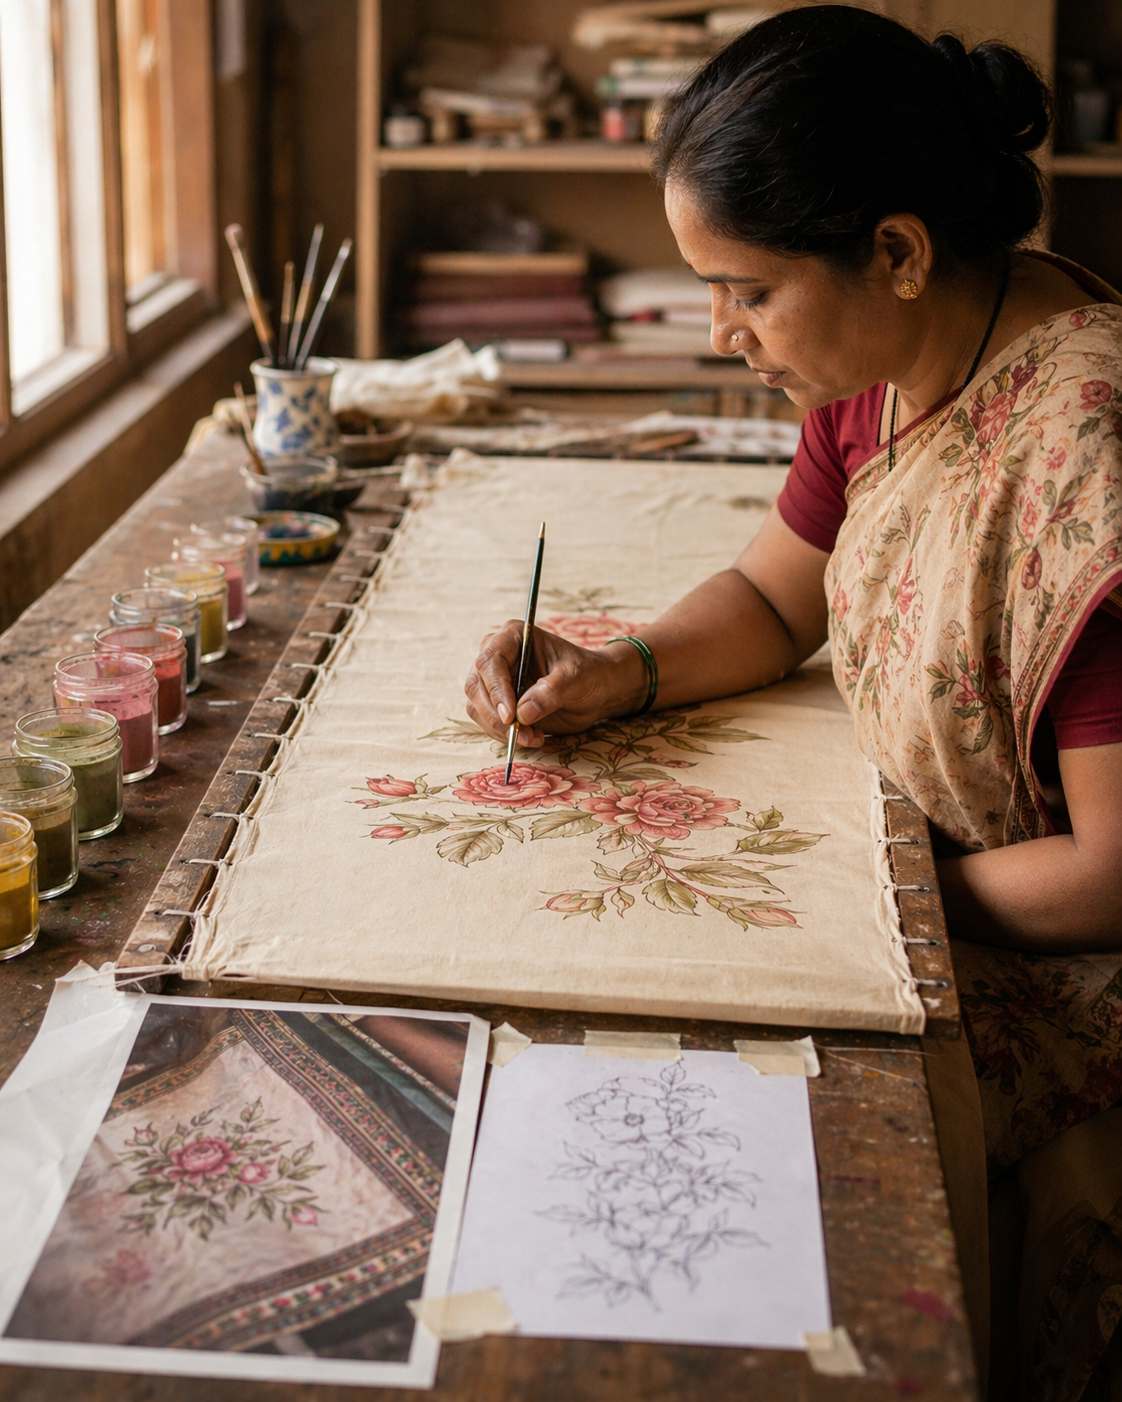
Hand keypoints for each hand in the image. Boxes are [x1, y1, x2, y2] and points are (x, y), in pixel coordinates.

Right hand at [464, 622, 646, 746]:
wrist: (596, 690)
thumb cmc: (588, 673)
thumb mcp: (575, 678)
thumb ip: (550, 692)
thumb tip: (522, 713)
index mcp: (514, 637)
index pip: (490, 661)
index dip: (496, 689)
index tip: (510, 716)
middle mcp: (498, 656)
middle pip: (476, 685)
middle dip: (495, 715)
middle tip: (520, 734)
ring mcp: (494, 680)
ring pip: (477, 706)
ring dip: (500, 729)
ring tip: (534, 737)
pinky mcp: (497, 703)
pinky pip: (487, 721)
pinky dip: (504, 735)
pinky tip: (532, 737)